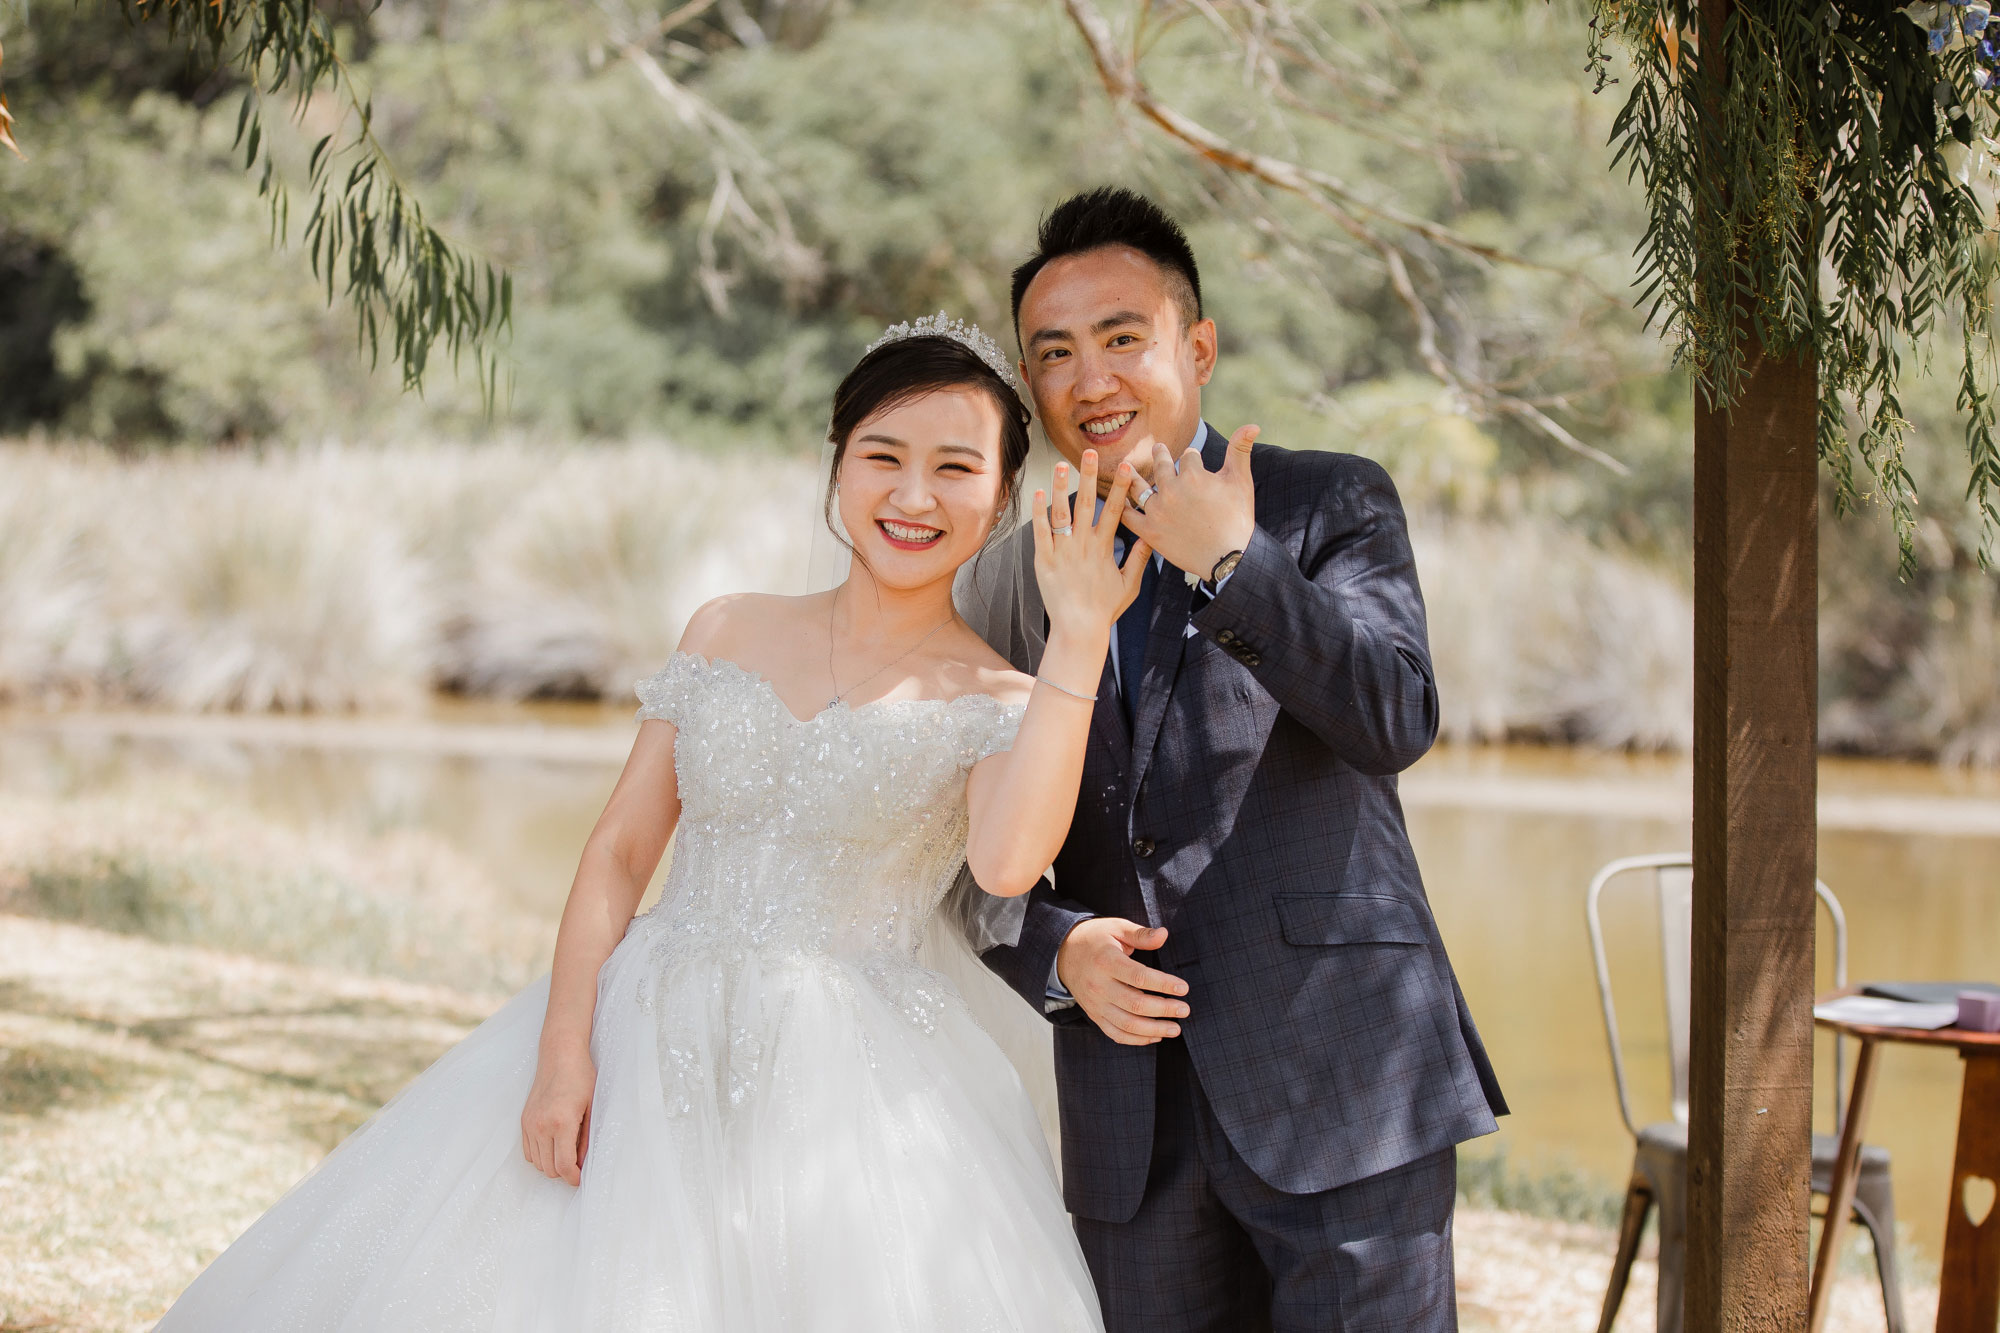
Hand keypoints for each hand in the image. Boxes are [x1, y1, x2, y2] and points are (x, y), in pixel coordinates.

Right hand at [521, 1046, 594, 1184]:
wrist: (559, 1056)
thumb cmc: (581, 1078)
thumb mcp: (592, 1108)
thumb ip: (586, 1138)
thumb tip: (582, 1162)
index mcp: (561, 1123)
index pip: (564, 1165)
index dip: (573, 1178)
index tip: (580, 1179)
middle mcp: (541, 1126)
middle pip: (549, 1169)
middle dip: (564, 1172)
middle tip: (577, 1164)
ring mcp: (530, 1124)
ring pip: (537, 1163)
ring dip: (551, 1164)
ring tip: (566, 1152)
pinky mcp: (524, 1121)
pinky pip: (528, 1152)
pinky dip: (540, 1155)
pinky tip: (553, 1145)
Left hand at [1031, 450, 1150, 638]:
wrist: (1078, 629)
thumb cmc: (1104, 610)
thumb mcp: (1129, 585)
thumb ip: (1139, 559)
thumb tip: (1151, 538)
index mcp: (1104, 548)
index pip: (1116, 511)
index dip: (1122, 487)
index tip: (1126, 466)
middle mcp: (1083, 545)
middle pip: (1087, 503)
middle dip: (1089, 476)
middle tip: (1090, 452)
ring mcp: (1063, 551)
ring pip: (1061, 512)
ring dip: (1061, 486)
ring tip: (1061, 464)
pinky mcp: (1044, 561)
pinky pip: (1041, 532)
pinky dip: (1039, 512)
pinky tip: (1039, 493)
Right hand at [1056, 918, 1189, 1045]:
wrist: (1062, 954)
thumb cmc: (1095, 939)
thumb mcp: (1116, 928)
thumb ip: (1141, 934)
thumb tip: (1164, 935)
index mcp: (1106, 961)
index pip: (1139, 977)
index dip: (1163, 984)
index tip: (1183, 988)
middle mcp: (1099, 986)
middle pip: (1136, 1004)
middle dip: (1164, 1010)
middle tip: (1185, 1010)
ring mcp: (1095, 1004)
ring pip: (1127, 1025)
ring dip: (1154, 1030)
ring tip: (1175, 1029)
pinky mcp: (1094, 1015)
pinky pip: (1116, 1034)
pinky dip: (1137, 1039)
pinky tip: (1155, 1036)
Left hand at [1123, 424, 1259, 581]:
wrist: (1228, 558)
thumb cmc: (1238, 519)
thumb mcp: (1241, 481)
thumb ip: (1240, 449)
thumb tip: (1253, 424)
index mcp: (1193, 475)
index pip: (1189, 456)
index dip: (1194, 457)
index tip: (1194, 458)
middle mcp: (1171, 490)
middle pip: (1161, 465)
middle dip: (1161, 455)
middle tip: (1158, 448)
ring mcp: (1158, 511)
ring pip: (1139, 488)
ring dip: (1132, 476)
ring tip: (1127, 467)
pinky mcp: (1150, 532)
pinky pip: (1129, 517)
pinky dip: (1122, 507)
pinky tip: (1118, 501)